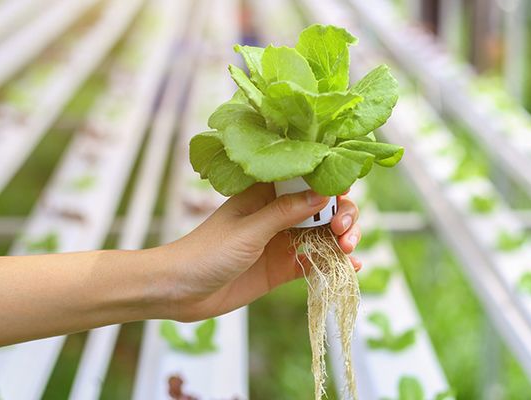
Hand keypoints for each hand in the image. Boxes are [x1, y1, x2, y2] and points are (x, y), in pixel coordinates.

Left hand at [161, 184, 361, 321]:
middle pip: (322, 208)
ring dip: (342, 239)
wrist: (180, 291)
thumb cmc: (206, 252)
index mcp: (265, 194)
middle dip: (341, 215)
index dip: (329, 182)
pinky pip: (314, 263)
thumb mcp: (249, 230)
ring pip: (323, 234)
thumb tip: (322, 194)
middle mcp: (277, 214)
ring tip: (349, 251)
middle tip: (342, 231)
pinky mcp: (282, 268)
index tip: (344, 191)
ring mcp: (281, 242)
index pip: (306, 179)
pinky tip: (351, 268)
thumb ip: (285, 213)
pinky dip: (334, 264)